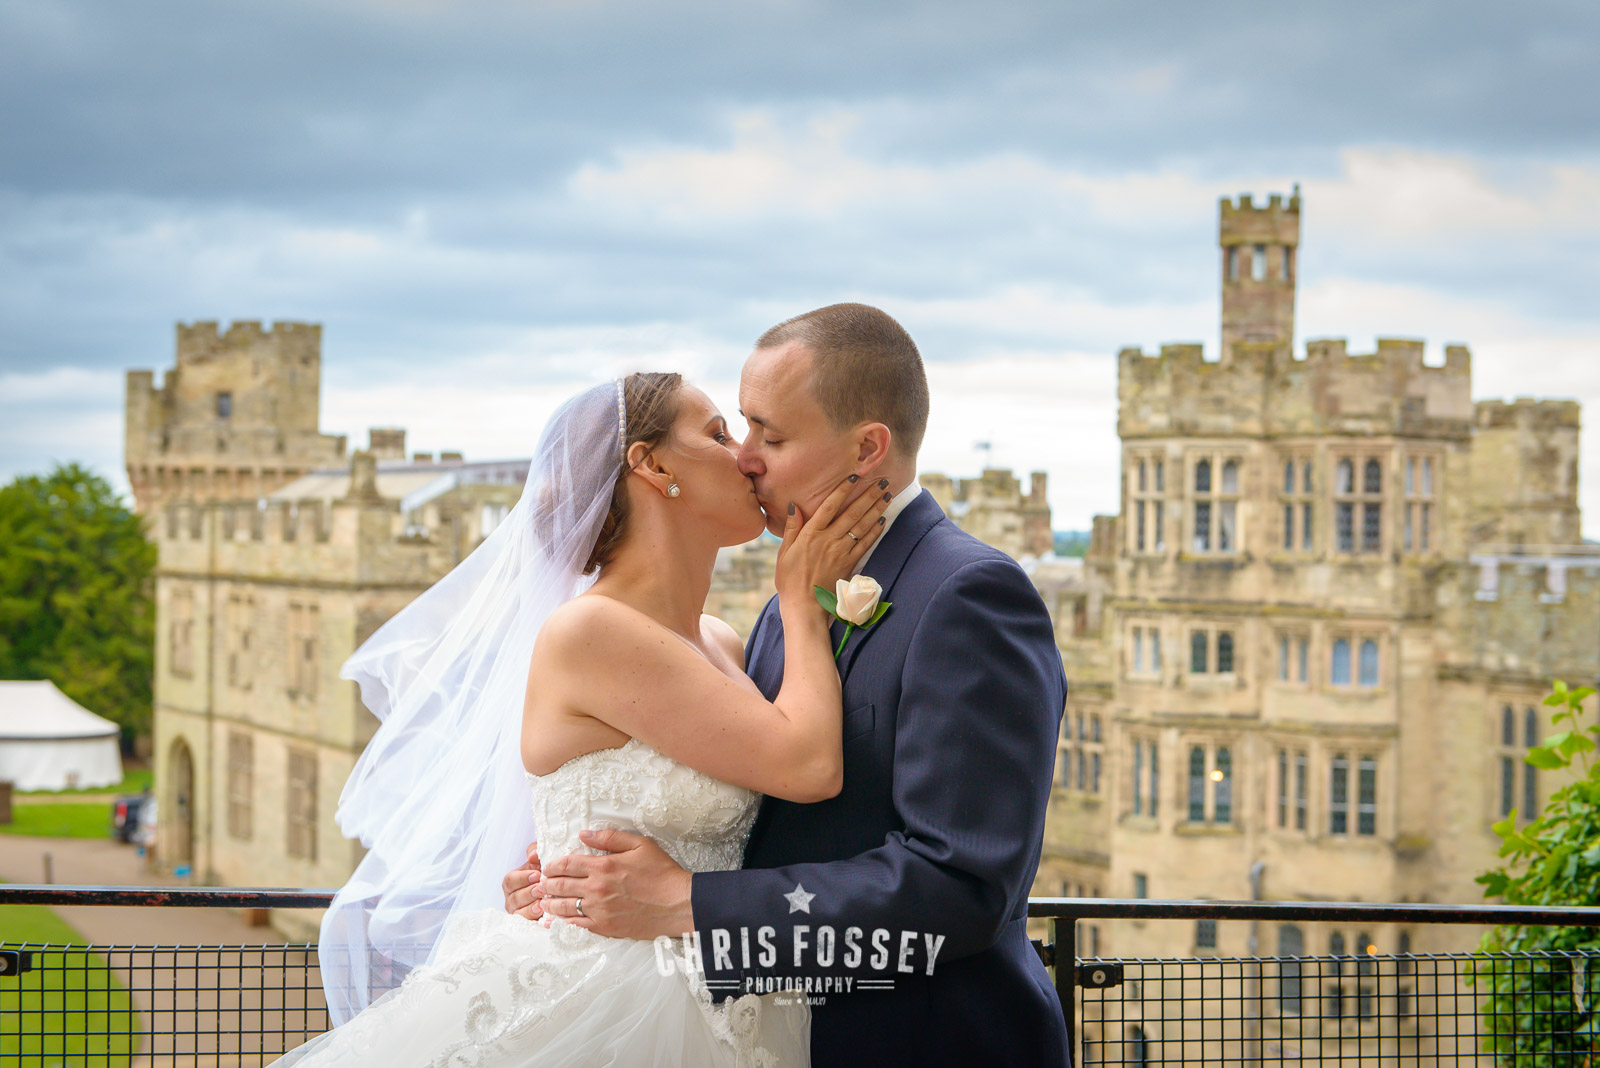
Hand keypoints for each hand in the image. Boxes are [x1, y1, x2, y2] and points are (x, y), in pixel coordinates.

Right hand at [502, 841, 544, 920]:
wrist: (558, 890)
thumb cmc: (545, 871)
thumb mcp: (539, 859)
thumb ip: (535, 851)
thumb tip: (533, 855)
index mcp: (512, 882)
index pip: (510, 880)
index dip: (522, 878)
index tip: (537, 875)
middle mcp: (512, 898)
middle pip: (514, 898)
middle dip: (528, 893)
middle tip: (541, 889)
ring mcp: (519, 912)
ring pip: (519, 913)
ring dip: (531, 908)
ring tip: (542, 903)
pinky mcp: (528, 923)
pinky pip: (528, 924)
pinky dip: (535, 920)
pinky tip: (544, 915)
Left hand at [536, 828, 692, 939]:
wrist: (677, 904)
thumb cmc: (662, 873)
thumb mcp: (640, 845)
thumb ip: (610, 837)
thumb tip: (584, 834)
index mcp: (603, 866)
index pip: (567, 864)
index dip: (553, 865)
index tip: (547, 866)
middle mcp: (596, 889)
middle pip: (560, 886)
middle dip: (547, 884)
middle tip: (541, 883)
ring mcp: (599, 910)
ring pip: (564, 907)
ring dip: (550, 903)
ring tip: (544, 901)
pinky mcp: (604, 928)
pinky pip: (576, 925)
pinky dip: (563, 921)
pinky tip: (558, 918)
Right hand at [775, 476, 891, 606]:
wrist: (805, 607)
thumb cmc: (790, 580)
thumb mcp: (784, 552)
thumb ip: (791, 528)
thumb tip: (795, 506)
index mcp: (810, 534)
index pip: (830, 506)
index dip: (843, 489)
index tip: (855, 476)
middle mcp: (829, 540)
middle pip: (852, 513)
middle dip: (869, 495)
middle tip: (882, 482)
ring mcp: (841, 552)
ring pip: (862, 526)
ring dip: (876, 509)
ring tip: (887, 496)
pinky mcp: (850, 564)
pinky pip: (866, 544)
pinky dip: (875, 532)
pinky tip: (883, 521)